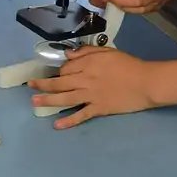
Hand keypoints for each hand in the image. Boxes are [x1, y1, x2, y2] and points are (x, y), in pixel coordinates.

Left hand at [29, 47, 155, 128]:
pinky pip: (80, 115)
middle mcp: (86, 79)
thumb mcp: (108, 52)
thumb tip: (68, 55)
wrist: (145, 82)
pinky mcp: (98, 108)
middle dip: (43, 84)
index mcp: (89, 63)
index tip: (56, 74)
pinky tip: (57, 125)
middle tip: (30, 86)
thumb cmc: (128, 64)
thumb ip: (87, 51)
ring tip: (35, 102)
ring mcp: (91, 95)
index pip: (67, 68)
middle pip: (60, 82)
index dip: (59, 71)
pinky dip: (68, 121)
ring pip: (65, 98)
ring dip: (48, 100)